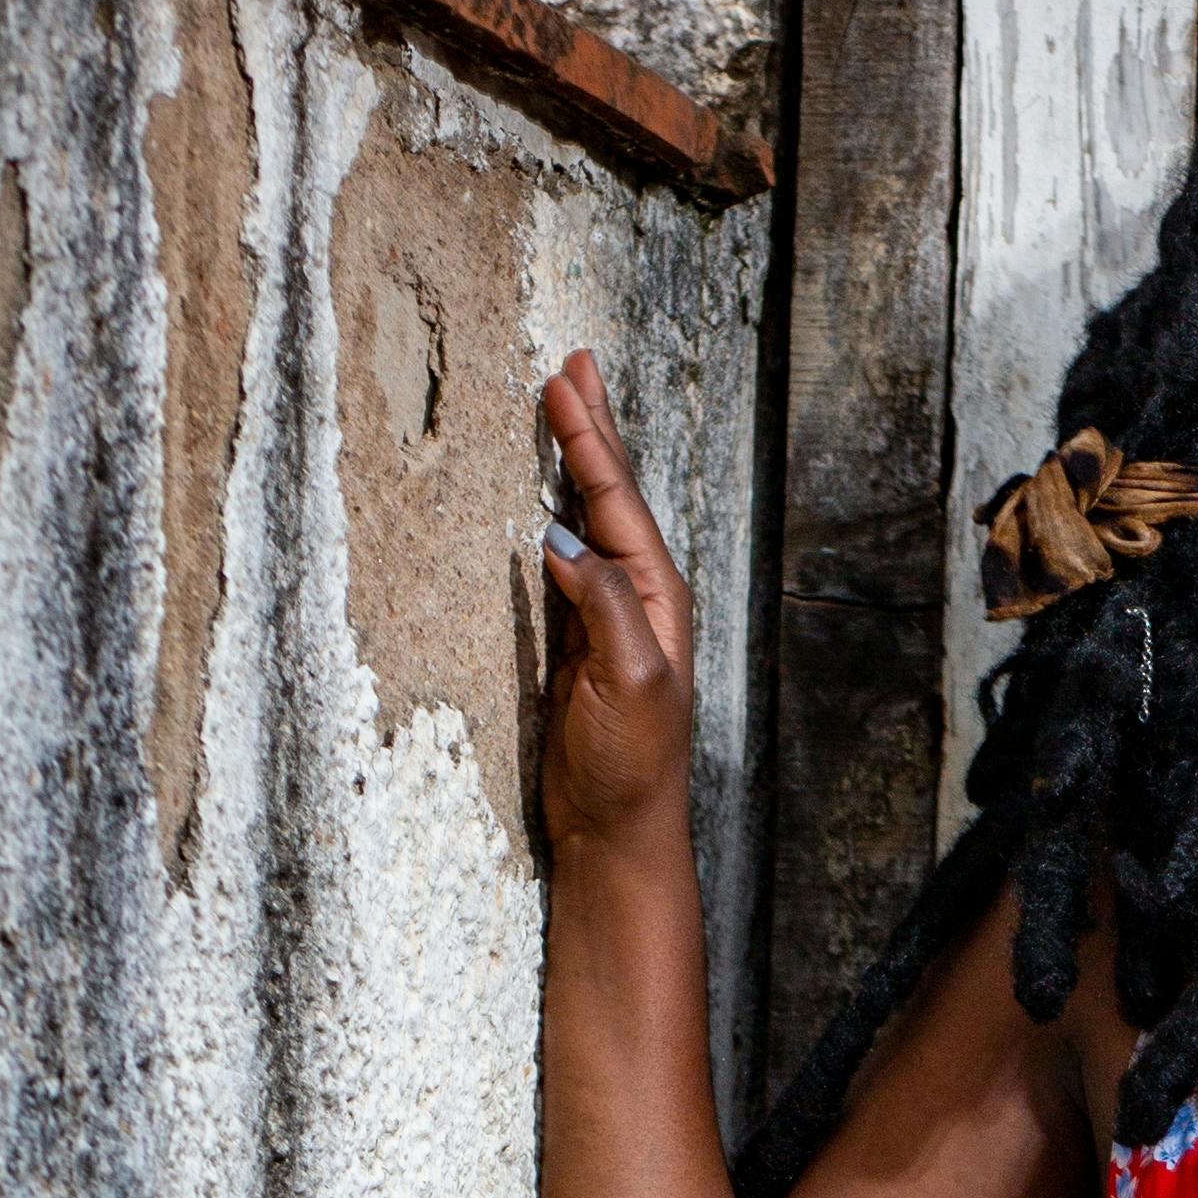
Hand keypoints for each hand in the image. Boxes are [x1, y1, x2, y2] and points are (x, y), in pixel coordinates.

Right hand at [537, 350, 696, 857]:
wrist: (616, 832)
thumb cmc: (629, 767)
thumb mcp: (627, 683)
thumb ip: (603, 608)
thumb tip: (565, 542)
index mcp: (655, 598)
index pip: (617, 501)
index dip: (589, 440)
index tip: (565, 382)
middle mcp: (635, 597)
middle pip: (609, 494)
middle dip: (591, 429)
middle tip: (575, 364)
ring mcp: (604, 616)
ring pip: (587, 519)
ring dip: (574, 463)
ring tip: (563, 407)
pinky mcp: (575, 642)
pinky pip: (564, 558)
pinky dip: (551, 515)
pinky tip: (542, 497)